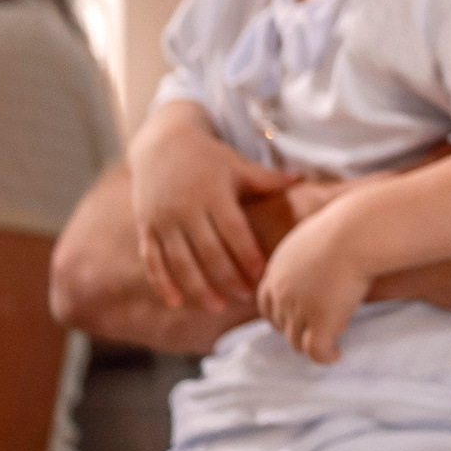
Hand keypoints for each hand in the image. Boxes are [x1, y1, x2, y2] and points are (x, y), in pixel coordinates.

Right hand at [132, 110, 294, 310]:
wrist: (161, 143)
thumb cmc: (209, 158)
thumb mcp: (237, 165)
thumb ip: (268, 179)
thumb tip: (304, 178)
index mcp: (213, 193)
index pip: (233, 230)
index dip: (247, 254)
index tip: (262, 275)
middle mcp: (186, 208)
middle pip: (207, 250)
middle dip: (227, 277)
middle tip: (246, 297)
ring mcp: (163, 219)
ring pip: (179, 260)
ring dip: (197, 287)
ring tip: (216, 306)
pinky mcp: (147, 227)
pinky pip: (152, 259)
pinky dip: (162, 282)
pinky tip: (177, 302)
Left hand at [255, 208, 370, 362]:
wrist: (358, 233)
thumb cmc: (347, 226)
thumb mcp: (316, 235)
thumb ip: (310, 251)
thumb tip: (325, 250)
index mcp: (278, 269)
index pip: (266, 303)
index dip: (280, 315)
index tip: (299, 317)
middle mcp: (282, 291)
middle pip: (280, 325)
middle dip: (296, 330)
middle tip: (319, 330)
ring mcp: (298, 309)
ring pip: (296, 342)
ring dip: (312, 344)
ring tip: (331, 344)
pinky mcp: (320, 322)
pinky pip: (316, 351)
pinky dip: (325, 357)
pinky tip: (337, 354)